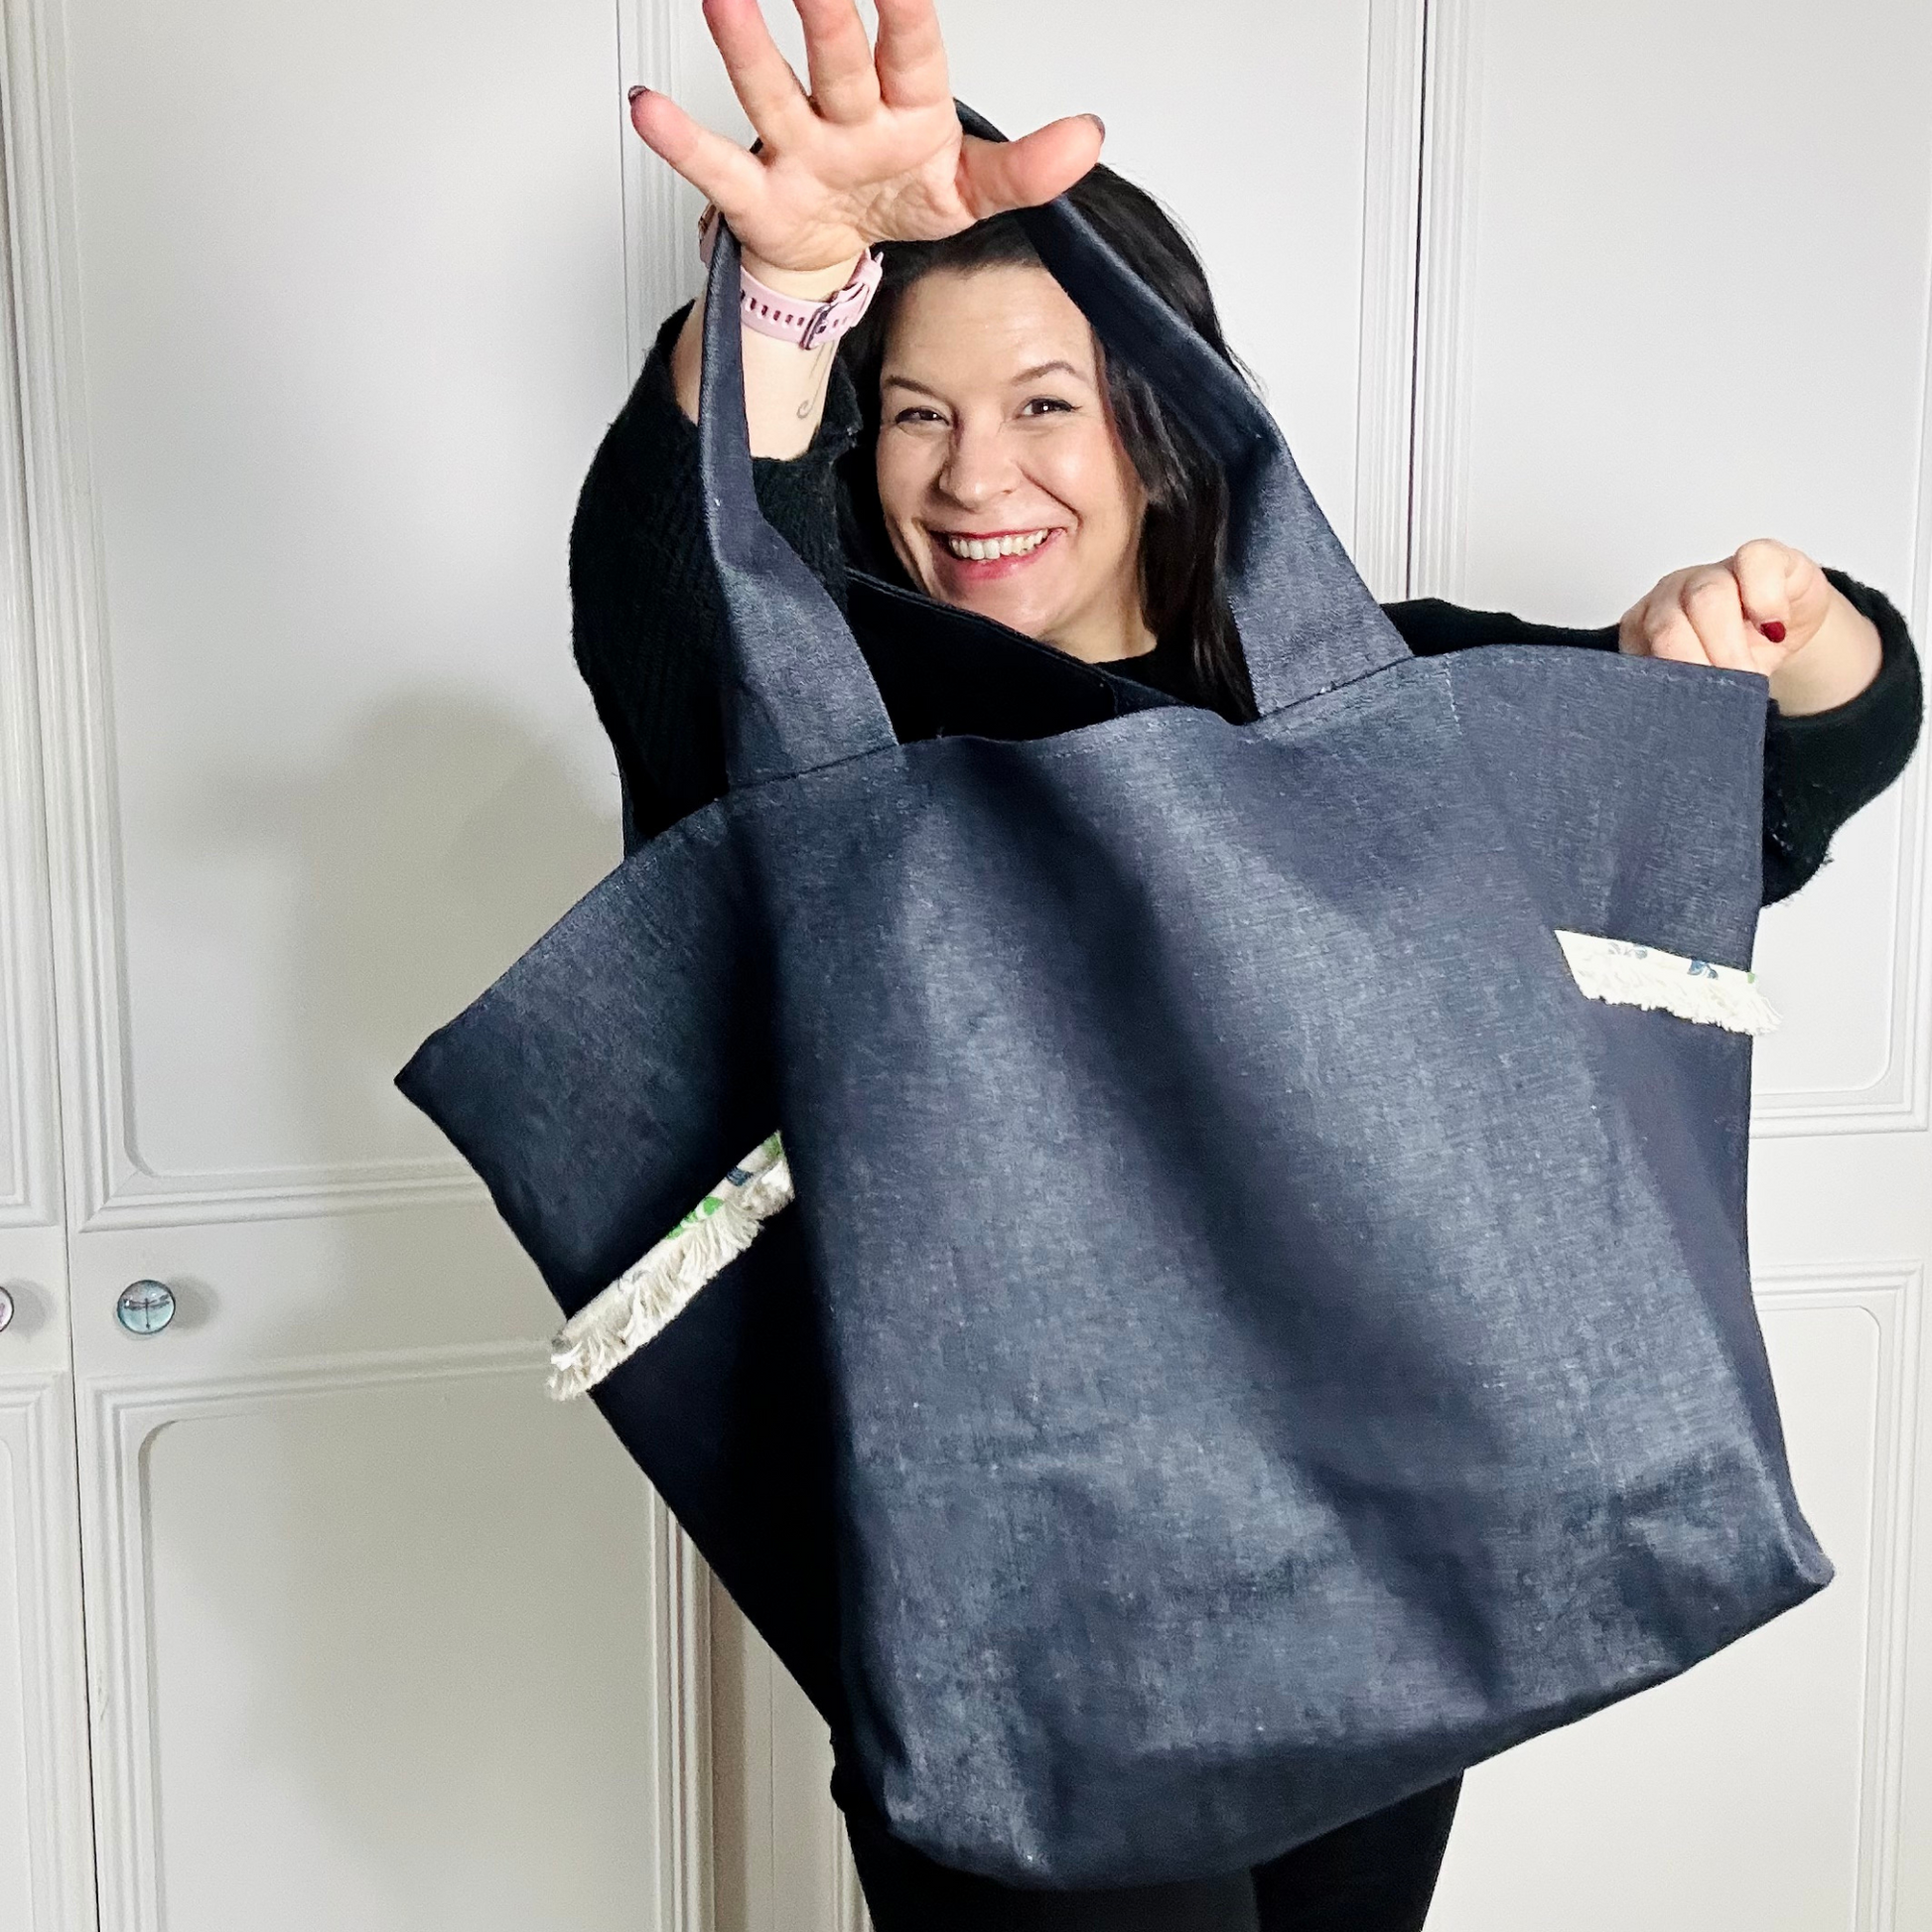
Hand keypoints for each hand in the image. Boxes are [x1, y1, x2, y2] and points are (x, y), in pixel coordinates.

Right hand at [629, 0, 1104, 282]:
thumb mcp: (972, 192)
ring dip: (747, 49)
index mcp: (907, 106)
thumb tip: (1089, 140)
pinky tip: (649, 110)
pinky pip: (717, 166)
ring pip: (772, 92)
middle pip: (838, 59)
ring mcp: (797, 146)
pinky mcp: (758, 192)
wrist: (839, 246)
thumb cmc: (901, 195)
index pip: (913, 49)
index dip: (908, 10)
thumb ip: (1027, 170)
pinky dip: (681, 141)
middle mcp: (846, 114)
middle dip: (826, 12)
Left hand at [1618, 538, 1882, 716]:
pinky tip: (1773, 627)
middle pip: (1670, 623)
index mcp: (1645, 627)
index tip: (1684, 713)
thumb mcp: (1704, 686)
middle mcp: (1671, 595)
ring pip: (1707, 596)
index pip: (1637, 646)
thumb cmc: (1735, 658)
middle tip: (1720, 700)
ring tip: (1749, 677)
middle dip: (1696, 667)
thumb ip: (1680, 697)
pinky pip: (1754, 562)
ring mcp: (1714, 571)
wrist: (1785, 628)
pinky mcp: (1763, 557)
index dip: (1664, 680)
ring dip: (1727, 644)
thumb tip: (1670, 735)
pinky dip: (1764, 597)